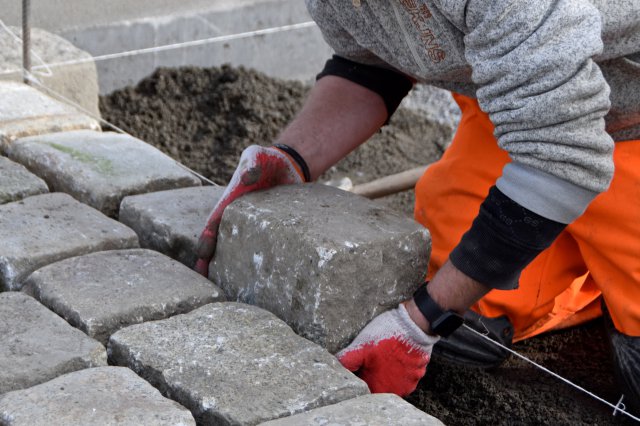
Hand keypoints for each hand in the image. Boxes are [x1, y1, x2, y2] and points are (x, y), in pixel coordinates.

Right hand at [194, 145, 304, 275]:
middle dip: (212, 262)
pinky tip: (264, 280)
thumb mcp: (257, 155)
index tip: (201, 258)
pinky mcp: (271, 230)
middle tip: (208, 282)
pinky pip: (263, 248)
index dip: (206, 241)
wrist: (289, 166)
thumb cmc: (268, 159)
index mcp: (230, 202)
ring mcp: (254, 226)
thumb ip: (251, 163)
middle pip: (221, 244)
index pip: (214, 224)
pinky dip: (258, 262)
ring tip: (232, 289)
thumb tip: (248, 177)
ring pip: (241, 250)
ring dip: (233, 267)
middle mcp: (238, 218)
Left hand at [337, 304, 438, 396]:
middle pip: (380, 386)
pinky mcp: (419, 372)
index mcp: (380, 388)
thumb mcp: (360, 347)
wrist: (414, 325)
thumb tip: (335, 366)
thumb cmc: (386, 337)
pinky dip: (400, 366)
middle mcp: (397, 391)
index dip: (359, 379)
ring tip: (384, 355)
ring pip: (393, 380)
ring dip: (388, 371)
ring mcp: (411, 382)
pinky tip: (396, 353)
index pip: (365, 392)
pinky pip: (406, 373)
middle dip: (373, 375)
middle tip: (371, 359)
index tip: (359, 367)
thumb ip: (346, 361)